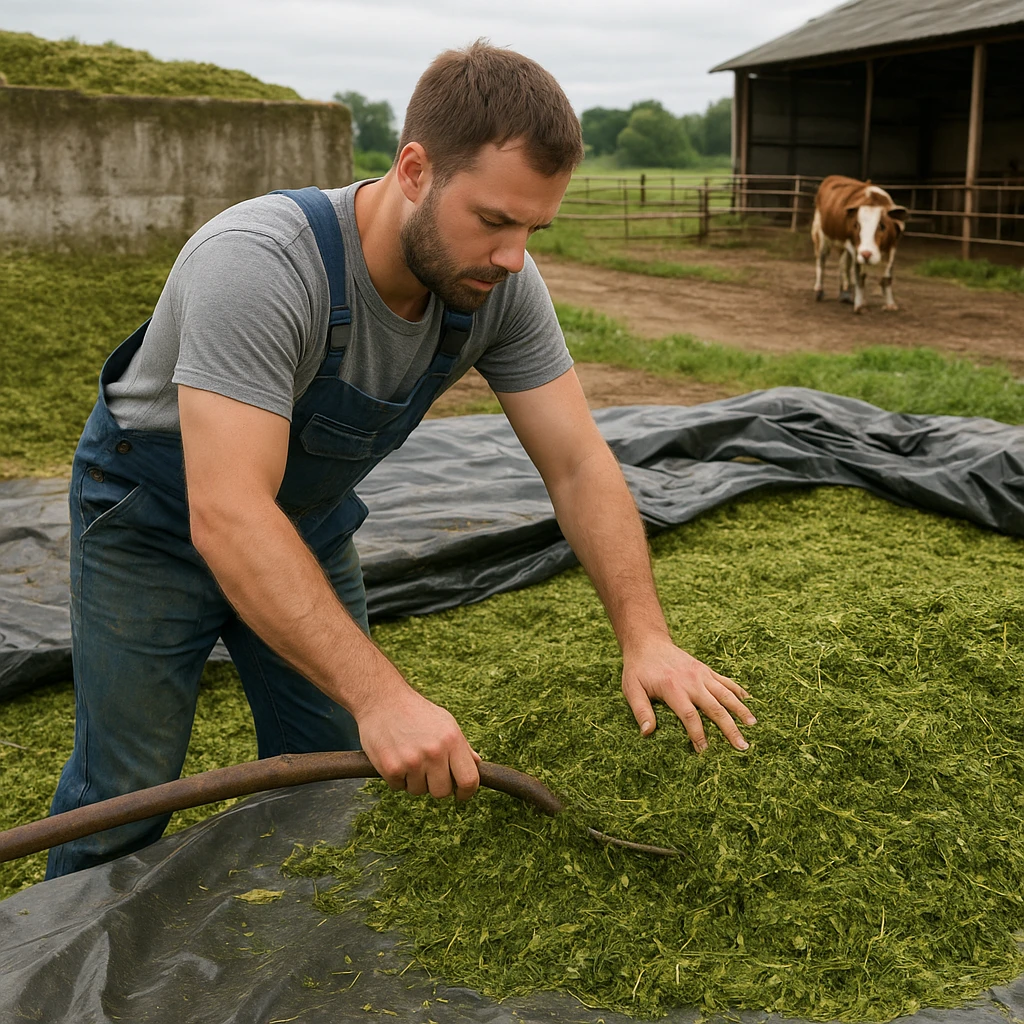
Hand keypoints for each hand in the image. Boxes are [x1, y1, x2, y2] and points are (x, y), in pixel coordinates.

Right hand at [357, 685, 480, 799]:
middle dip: (436, 786)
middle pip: (442, 792)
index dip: (467, 792)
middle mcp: (435, 752)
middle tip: (428, 771)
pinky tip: (395, 757)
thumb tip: (477, 764)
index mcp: (452, 740)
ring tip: (408, 757)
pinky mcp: (391, 768)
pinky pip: (398, 787)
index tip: (460, 793)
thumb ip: (461, 746)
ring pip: (419, 791)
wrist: (382, 700)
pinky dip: (396, 777)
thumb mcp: (445, 722)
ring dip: (414, 780)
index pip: (469, 780)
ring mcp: (413, 761)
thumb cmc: (415, 712)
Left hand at [621, 637, 755, 751]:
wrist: (648, 643)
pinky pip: (725, 680)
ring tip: (753, 725)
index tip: (705, 751)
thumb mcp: (631, 689)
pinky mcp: (705, 669)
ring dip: (740, 710)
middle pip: (715, 708)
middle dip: (730, 728)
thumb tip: (647, 733)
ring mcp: (701, 674)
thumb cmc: (638, 669)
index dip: (698, 734)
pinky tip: (749, 701)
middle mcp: (691, 681)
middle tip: (742, 746)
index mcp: (673, 688)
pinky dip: (737, 690)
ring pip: (725, 694)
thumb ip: (641, 710)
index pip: (689, 716)